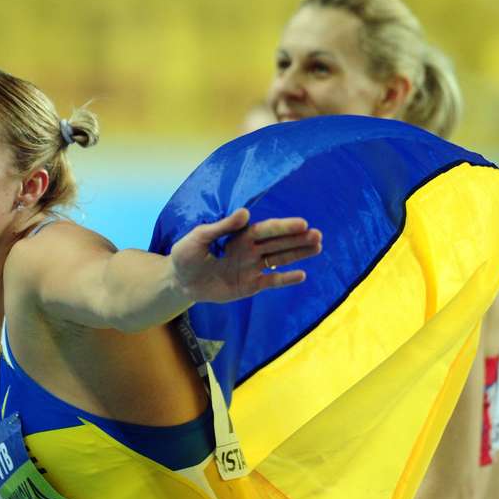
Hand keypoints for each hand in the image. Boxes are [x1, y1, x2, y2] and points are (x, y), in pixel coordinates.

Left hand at [170, 208, 321, 302]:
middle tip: (319, 235)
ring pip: (280, 260)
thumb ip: (222, 226)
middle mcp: (250, 250)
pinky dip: (286, 280)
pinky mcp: (250, 286)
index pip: (266, 230)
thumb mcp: (200, 237)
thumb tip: (245, 213)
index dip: (284, 227)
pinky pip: (271, 282)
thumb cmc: (187, 254)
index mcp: (240, 236)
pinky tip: (302, 275)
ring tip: (318, 247)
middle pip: (279, 243)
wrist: (179, 281)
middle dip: (298, 240)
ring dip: (298, 254)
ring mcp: (252, 268)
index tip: (302, 224)